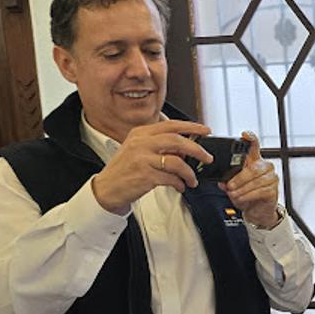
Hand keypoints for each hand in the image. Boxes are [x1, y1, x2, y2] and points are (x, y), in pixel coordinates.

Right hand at [91, 120, 212, 213]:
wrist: (107, 188)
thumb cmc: (125, 170)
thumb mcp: (138, 150)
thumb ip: (159, 146)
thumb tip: (185, 149)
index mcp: (140, 133)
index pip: (171, 125)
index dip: (191, 126)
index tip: (205, 130)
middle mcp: (141, 143)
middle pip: (177, 140)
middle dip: (197, 149)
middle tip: (207, 157)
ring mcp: (142, 159)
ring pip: (176, 161)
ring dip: (189, 173)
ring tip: (192, 180)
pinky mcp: (145, 175)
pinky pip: (171, 178)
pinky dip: (180, 183)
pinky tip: (180, 186)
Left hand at [221, 132, 282, 228]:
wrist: (257, 211)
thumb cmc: (247, 195)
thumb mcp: (234, 187)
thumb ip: (227, 181)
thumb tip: (221, 181)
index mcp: (254, 160)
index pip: (254, 145)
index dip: (250, 138)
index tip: (244, 135)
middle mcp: (265, 166)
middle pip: (253, 168)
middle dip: (239, 178)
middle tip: (229, 186)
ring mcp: (272, 177)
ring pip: (256, 181)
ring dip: (242, 189)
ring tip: (234, 194)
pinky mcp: (274, 189)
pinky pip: (260, 191)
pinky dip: (248, 195)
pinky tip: (242, 198)